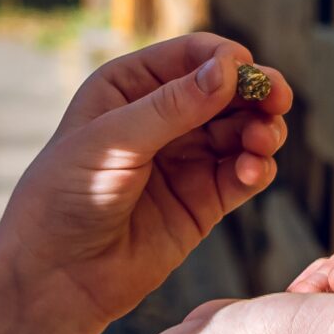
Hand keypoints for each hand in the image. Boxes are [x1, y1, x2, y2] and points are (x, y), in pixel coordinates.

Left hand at [0, 32, 294, 333]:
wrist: (55, 277)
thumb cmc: (65, 199)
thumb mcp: (112, 142)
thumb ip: (173, 106)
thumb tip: (229, 70)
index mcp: (128, 88)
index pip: (190, 56)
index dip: (223, 59)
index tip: (247, 72)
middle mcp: (161, 118)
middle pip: (225, 91)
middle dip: (254, 93)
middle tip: (277, 100)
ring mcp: (184, 160)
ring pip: (241, 130)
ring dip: (260, 130)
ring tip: (262, 142)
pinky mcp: (202, 202)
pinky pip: (241, 173)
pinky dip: (256, 167)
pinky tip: (251, 172)